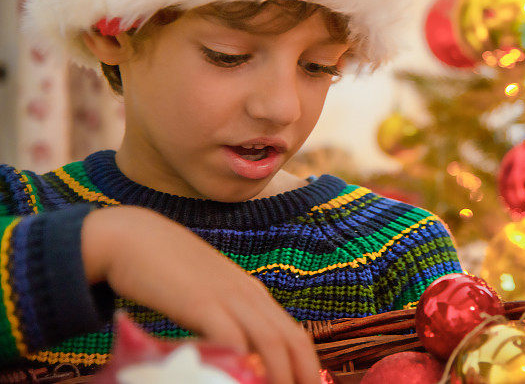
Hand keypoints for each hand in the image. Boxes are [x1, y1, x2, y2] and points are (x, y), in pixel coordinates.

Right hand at [82, 206, 320, 383]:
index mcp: (253, 294)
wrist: (133, 238)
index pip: (294, 335)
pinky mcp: (202, 303)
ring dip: (280, 377)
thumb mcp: (206, 294)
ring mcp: (228, 297)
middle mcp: (249, 295)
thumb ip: (222, 318)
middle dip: (304, 375)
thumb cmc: (166, 270)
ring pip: (271, 343)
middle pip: (292, 341)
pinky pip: (231, 339)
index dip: (307, 366)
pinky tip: (235, 381)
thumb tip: (231, 353)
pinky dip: (239, 363)